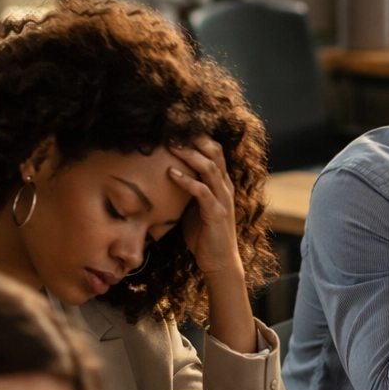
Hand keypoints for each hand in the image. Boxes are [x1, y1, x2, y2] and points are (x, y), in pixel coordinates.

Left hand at [167, 136, 243, 277]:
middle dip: (194, 139)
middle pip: (215, 153)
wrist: (219, 261)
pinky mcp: (216, 214)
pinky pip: (202, 192)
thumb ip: (187, 190)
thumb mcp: (193, 206)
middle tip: (172, 130)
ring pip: (210, 168)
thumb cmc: (204, 235)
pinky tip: (171, 174)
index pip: (214, 152)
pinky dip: (186, 181)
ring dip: (190, 155)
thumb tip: (163, 174)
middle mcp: (225, 188)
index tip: (177, 128)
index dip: (198, 138)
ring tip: (171, 145)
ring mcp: (223, 200)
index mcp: (221, 184)